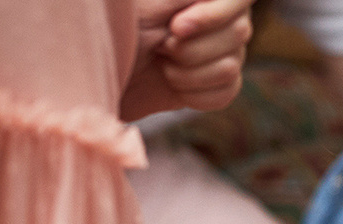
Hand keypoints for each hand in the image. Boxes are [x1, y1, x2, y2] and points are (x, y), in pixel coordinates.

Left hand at [121, 0, 253, 120]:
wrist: (103, 67)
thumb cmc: (119, 23)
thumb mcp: (152, 0)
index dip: (213, 17)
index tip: (176, 28)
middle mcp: (222, 15)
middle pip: (239, 32)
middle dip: (192, 48)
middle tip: (159, 46)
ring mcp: (225, 50)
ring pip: (232, 66)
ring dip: (188, 73)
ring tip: (161, 63)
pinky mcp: (219, 83)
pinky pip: (226, 92)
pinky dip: (195, 94)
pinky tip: (173, 84)